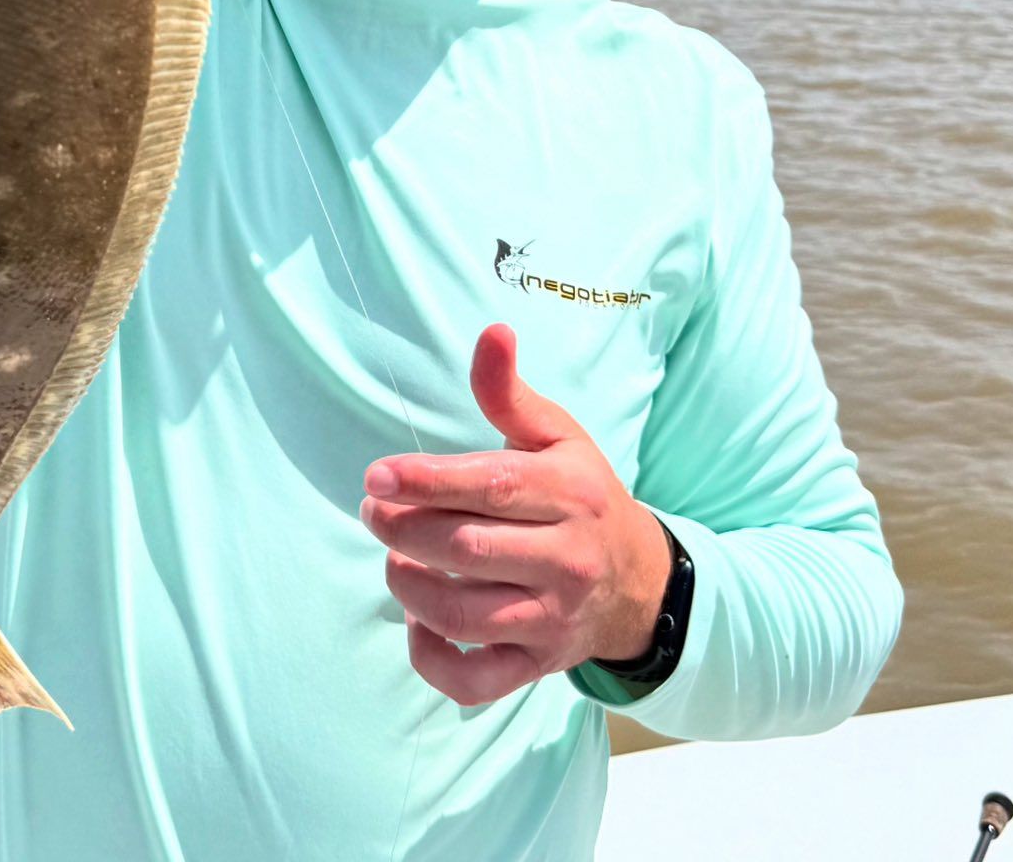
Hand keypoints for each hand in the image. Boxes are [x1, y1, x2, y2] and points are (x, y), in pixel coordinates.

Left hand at [359, 323, 672, 706]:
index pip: (490, 486)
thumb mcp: (557, 437)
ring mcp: (552, 620)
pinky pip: (476, 682)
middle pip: (467, 550)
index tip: (376, 474)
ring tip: (393, 556)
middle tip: (372, 510)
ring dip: (409, 587)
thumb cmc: (584, 494)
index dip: (426, 481)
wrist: (639, 581)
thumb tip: (491, 331)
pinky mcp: (538, 667)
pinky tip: (417, 622)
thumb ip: (510, 393)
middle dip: (405, 530)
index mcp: (569, 495)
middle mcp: (566, 561)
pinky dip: (434, 660)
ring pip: (464, 615)